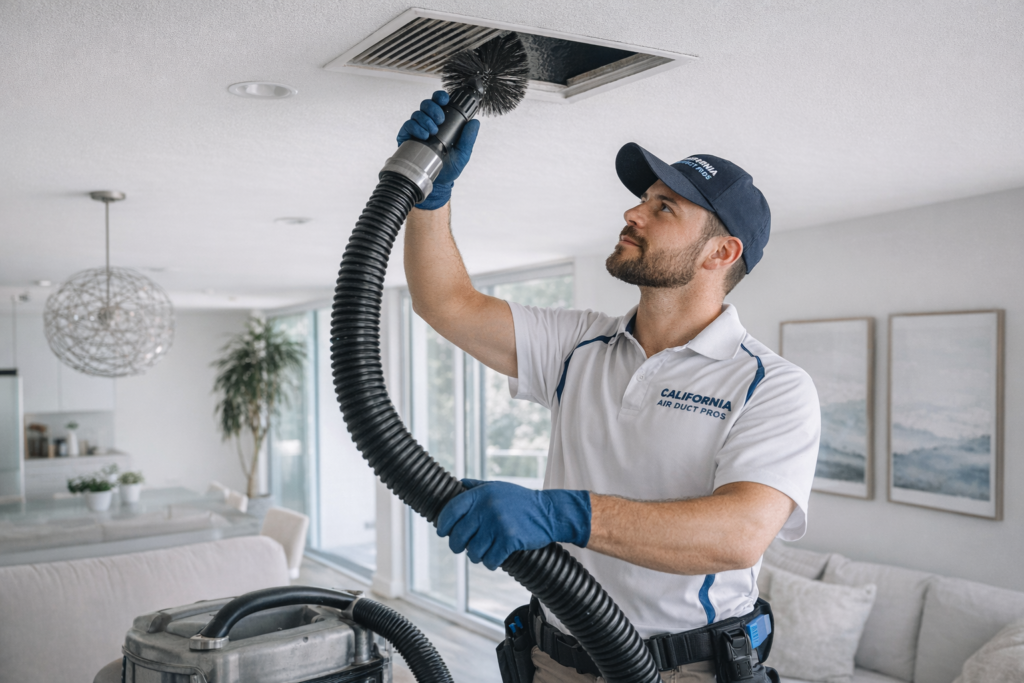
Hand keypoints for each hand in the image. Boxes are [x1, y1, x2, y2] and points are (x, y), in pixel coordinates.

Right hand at [397, 90, 480, 209]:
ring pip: (418, 113)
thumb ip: (469, 139)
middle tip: (440, 120)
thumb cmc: (449, 167)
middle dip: (433, 108)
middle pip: (427, 104)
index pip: (440, 103)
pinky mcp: (407, 137)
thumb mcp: (463, 154)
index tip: (445, 99)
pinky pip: (408, 125)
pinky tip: (424, 136)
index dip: (440, 97)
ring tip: (433, 131)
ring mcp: (417, 130)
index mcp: (443, 123)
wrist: (437, 182)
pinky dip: (416, 127)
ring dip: (426, 119)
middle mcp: (429, 123)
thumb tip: (475, 122)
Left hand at [437, 479, 590, 570]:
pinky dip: (491, 563)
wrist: (550, 513)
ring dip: (477, 556)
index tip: (443, 532)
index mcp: (481, 494)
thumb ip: (477, 487)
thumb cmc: (521, 501)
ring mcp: (498, 524)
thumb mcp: (498, 487)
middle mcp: (487, 508)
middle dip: (458, 546)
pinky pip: (490, 560)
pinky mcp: (509, 540)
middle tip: (464, 548)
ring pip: (473, 551)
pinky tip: (496, 558)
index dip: (443, 524)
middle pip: (459, 536)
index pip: (451, 510)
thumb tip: (457, 484)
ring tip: (485, 552)